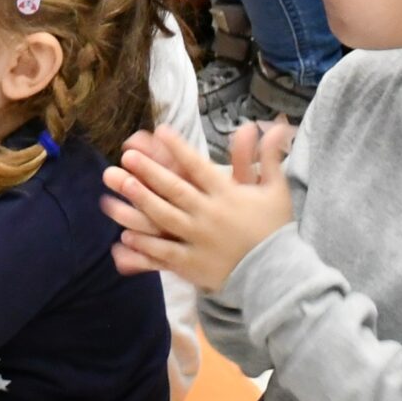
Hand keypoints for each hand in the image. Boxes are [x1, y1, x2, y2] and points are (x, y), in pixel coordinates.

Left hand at [100, 122, 294, 291]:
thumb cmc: (274, 229)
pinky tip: (125, 235)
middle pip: (175, 189)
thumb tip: (278, 125)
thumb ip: (268, 157)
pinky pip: (165, 253)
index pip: (198, 167)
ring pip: (165, 218)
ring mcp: (199, 241)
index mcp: (227, 195)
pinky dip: (146, 244)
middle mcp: (210, 215)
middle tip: (128, 156)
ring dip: (142, 200)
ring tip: (123, 184)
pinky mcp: (193, 265)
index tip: (160, 130)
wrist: (277, 275)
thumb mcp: (276, 190)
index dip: (179, 148)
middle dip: (150, 171)